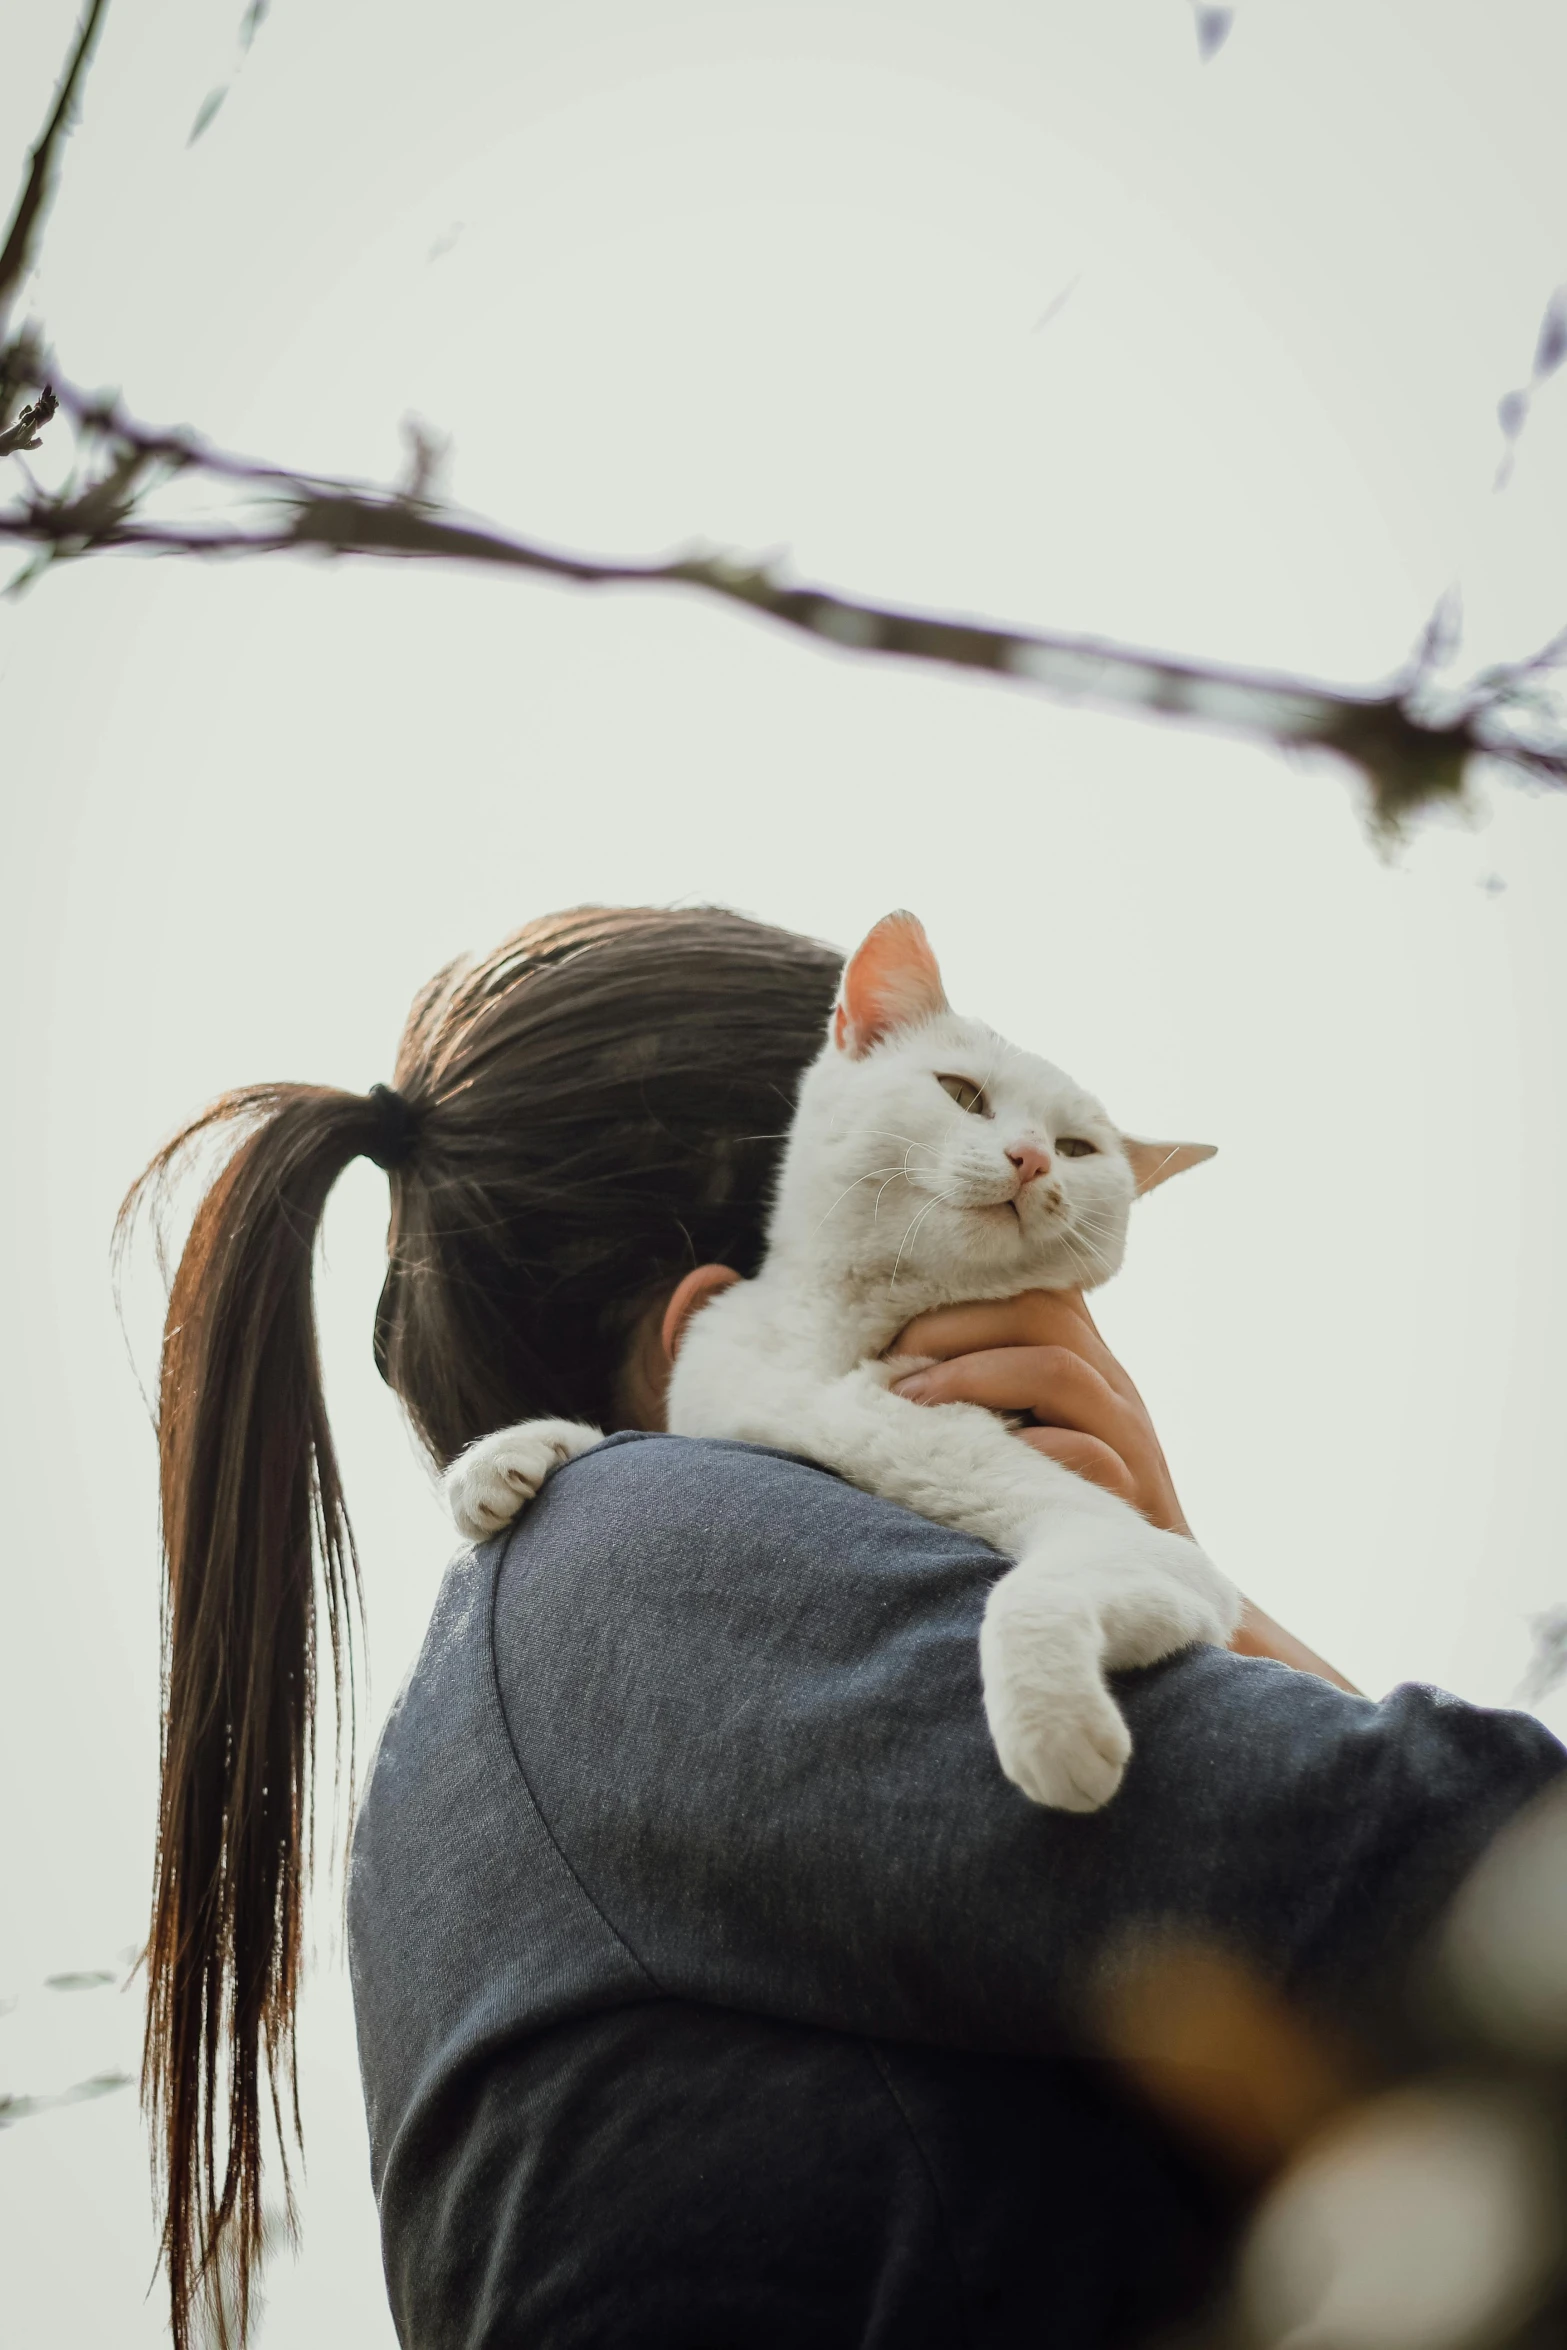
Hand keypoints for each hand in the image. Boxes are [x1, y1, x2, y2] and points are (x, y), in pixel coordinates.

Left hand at [887, 1289, 1189, 1534]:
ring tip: (911, 1405)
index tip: (894, 1322)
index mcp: (1082, 1358)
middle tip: (890, 1365)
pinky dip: (1027, 1448)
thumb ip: (982, 1390)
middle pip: (1044, 1313)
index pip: (1035, 1287)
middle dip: (954, 1327)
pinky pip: (1088, 1455)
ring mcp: (1127, 1436)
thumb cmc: (1054, 1501)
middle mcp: (1110, 1384)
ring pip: (1061, 1371)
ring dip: (973, 1378)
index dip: (963, 1288)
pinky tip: (976, 1466)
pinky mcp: (1132, 1494)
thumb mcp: (1024, 1430)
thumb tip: (884, 1369)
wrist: (1142, 1588)